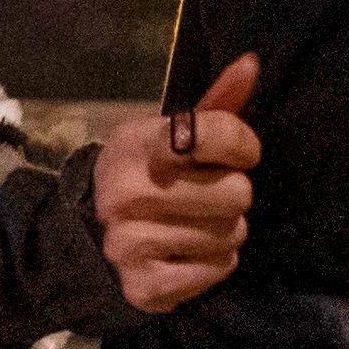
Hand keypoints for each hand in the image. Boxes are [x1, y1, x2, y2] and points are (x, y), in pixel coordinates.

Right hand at [94, 54, 260, 314]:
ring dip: (226, 230)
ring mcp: (130, 243)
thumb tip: (252, 63)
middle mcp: (126, 192)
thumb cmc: (153, 172)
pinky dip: (215, 263)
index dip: (243, 145)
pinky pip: (218, 269)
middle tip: (211, 196)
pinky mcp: (144, 285)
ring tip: (198, 223)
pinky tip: (191, 251)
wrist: (97, 231)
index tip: (236, 155)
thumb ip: (216, 103)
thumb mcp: (175, 132)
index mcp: (136, 144)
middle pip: (237, 194)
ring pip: (231, 234)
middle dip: (233, 195)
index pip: (220, 133)